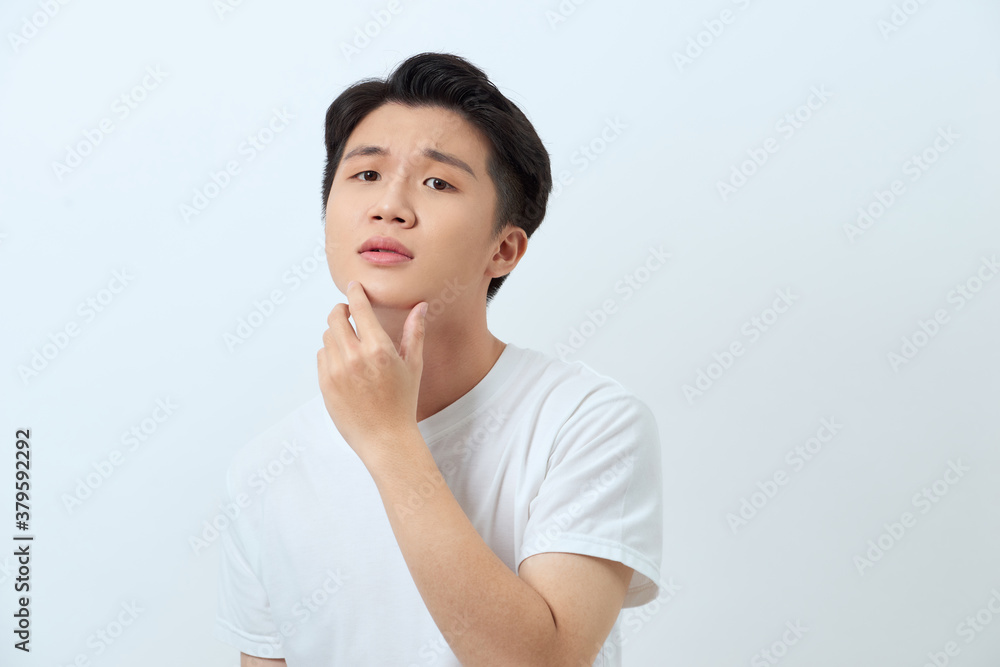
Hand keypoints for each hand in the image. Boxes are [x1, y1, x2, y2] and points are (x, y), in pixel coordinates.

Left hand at [317, 281, 426, 462]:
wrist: (385, 438)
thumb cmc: (402, 403)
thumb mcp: (413, 365)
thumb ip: (414, 332)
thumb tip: (420, 306)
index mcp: (378, 349)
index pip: (359, 308)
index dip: (355, 293)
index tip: (354, 287)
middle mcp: (354, 357)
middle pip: (335, 317)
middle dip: (341, 310)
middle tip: (348, 312)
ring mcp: (336, 371)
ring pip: (327, 337)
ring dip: (336, 333)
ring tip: (350, 343)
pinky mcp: (325, 384)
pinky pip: (322, 356)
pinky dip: (330, 353)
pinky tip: (345, 362)